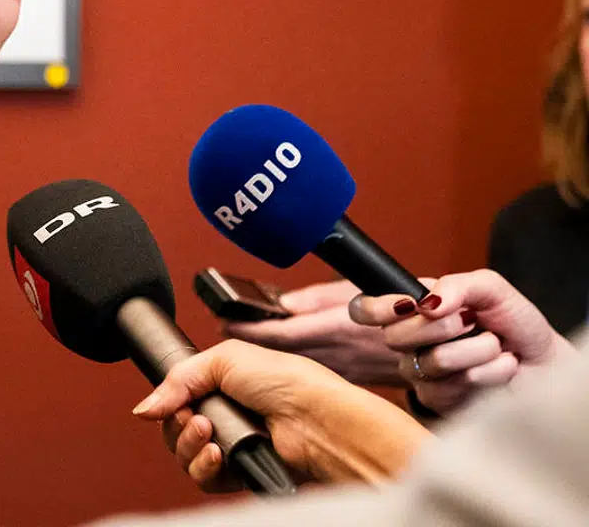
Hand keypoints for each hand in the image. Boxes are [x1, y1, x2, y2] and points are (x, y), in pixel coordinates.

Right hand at [132, 339, 430, 490]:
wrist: (316, 420)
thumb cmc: (285, 382)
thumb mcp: (223, 359)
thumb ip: (177, 380)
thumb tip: (144, 408)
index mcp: (219, 386)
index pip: (175, 401)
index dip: (168, 404)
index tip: (173, 402)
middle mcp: (223, 416)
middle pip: (174, 431)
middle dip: (176, 427)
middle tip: (194, 418)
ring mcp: (230, 446)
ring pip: (185, 457)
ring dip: (189, 447)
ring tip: (209, 433)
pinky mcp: (239, 473)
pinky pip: (204, 479)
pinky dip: (204, 469)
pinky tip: (218, 455)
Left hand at [221, 279, 405, 386]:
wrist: (444, 341)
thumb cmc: (403, 304)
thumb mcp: (359, 289)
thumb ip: (318, 298)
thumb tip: (282, 304)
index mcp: (335, 328)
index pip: (279, 334)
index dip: (247, 329)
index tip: (222, 320)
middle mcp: (336, 354)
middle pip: (278, 352)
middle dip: (247, 342)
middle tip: (222, 327)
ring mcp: (343, 370)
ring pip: (292, 363)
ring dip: (265, 352)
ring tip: (240, 337)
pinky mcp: (351, 378)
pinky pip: (311, 370)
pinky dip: (289, 361)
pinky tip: (274, 354)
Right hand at [348, 268, 576, 414]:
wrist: (547, 363)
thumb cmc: (516, 324)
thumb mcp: (490, 289)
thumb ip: (456, 285)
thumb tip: (425, 305)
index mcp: (413, 313)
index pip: (364, 310)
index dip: (376, 308)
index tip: (408, 305)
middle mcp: (411, 344)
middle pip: (393, 337)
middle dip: (442, 326)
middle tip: (470, 321)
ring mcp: (423, 375)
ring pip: (430, 361)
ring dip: (475, 349)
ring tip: (496, 346)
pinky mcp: (442, 403)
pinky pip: (452, 387)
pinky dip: (487, 372)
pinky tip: (501, 368)